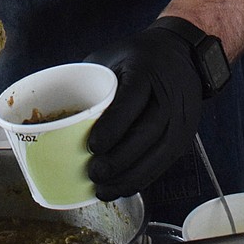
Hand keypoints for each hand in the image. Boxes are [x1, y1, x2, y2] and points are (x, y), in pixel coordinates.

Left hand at [86, 24, 203, 199]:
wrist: (182, 55)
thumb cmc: (139, 57)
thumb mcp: (112, 57)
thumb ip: (92, 84)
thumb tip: (59, 116)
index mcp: (146, 70)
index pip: (132, 100)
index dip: (113, 126)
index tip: (92, 146)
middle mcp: (169, 94)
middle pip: (148, 132)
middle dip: (120, 159)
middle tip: (94, 173)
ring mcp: (181, 117)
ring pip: (159, 153)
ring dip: (131, 176)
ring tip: (104, 189)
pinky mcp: (184, 135)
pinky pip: (165, 162)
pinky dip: (143, 178)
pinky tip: (123, 187)